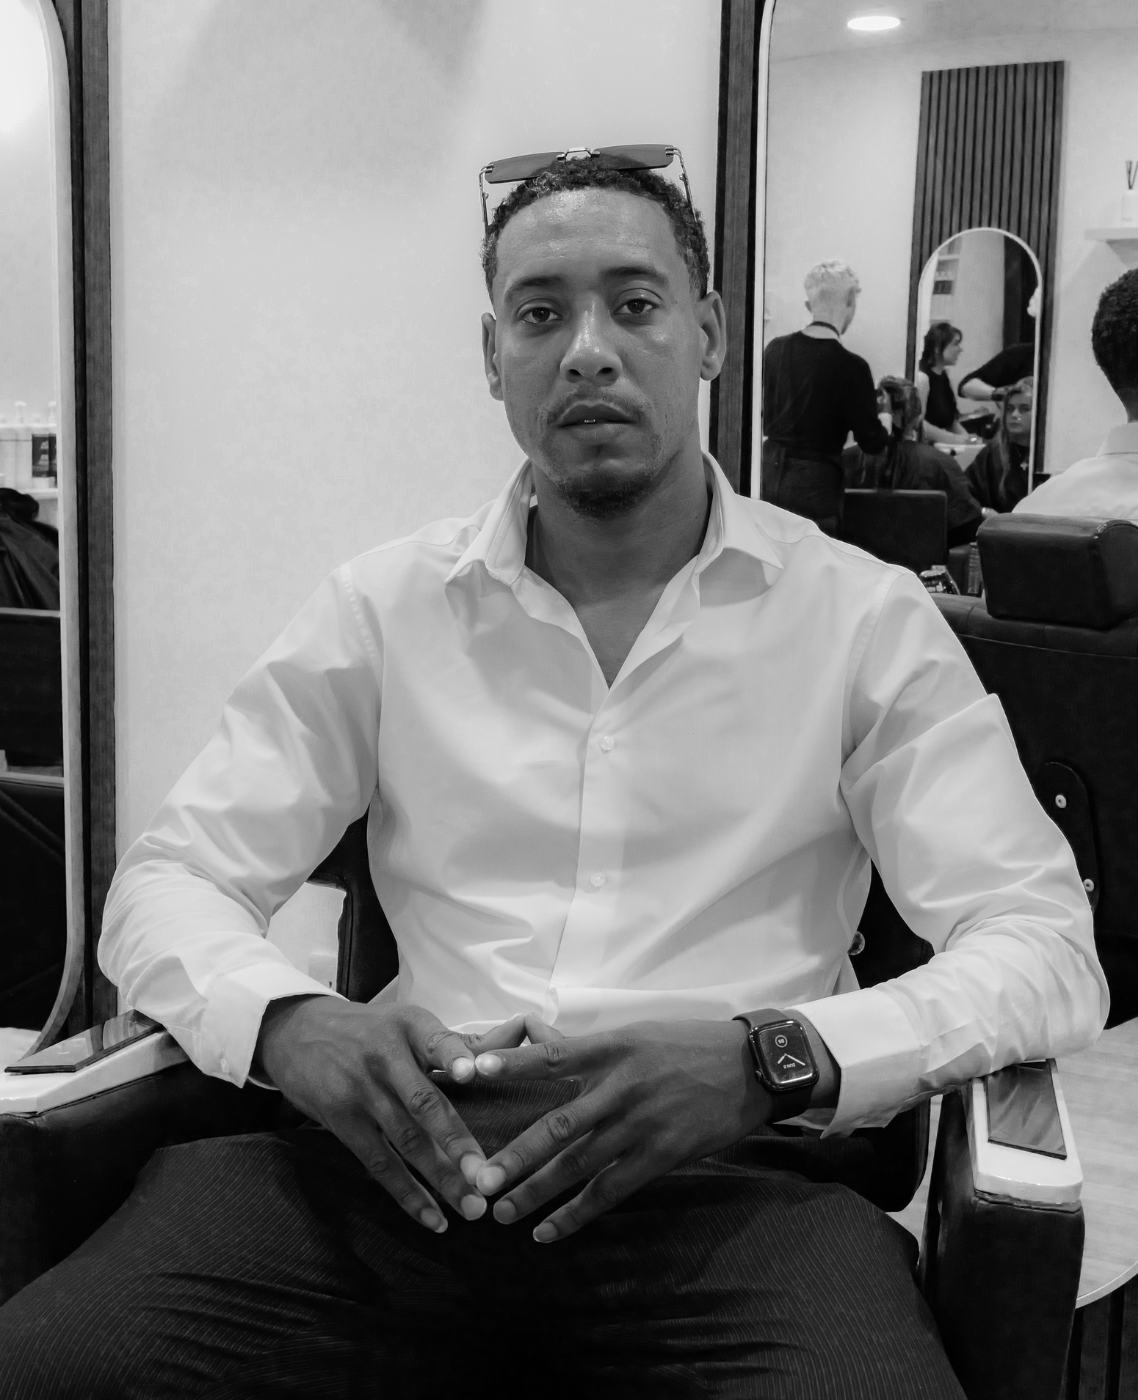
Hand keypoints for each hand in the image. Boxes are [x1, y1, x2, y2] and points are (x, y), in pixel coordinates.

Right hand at [256, 997, 528, 1233]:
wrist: (297, 1032)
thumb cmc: (369, 1030)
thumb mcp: (405, 1022)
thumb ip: (455, 1042)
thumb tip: (513, 1041)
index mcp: (409, 1026)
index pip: (434, 1039)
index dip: (454, 1055)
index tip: (473, 1073)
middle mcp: (385, 1057)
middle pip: (422, 1102)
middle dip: (455, 1141)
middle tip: (485, 1174)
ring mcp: (361, 1091)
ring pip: (405, 1140)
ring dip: (440, 1177)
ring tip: (471, 1207)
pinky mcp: (341, 1121)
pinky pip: (379, 1163)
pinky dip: (407, 1194)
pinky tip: (433, 1218)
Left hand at [470, 1016, 770, 1242]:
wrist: (751, 1067)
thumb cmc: (688, 1045)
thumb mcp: (636, 1033)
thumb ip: (585, 1047)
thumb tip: (534, 1037)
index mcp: (612, 1048)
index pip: (552, 1056)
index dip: (513, 1063)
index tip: (473, 1072)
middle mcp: (622, 1086)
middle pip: (559, 1125)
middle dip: (516, 1156)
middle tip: (479, 1179)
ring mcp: (642, 1123)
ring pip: (579, 1164)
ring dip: (538, 1192)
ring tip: (503, 1212)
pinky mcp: (662, 1154)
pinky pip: (611, 1190)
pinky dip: (578, 1213)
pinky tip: (550, 1230)